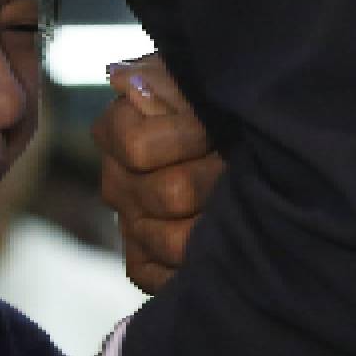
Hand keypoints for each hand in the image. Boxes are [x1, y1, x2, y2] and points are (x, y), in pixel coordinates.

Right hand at [94, 55, 222, 293]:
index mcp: (117, 129)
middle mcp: (115, 180)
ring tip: (238, 202)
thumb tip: (124, 80)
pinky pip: (153, 277)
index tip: (214, 127)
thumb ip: (165, 81)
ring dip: (214, 222)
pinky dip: (190, 268)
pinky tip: (220, 244)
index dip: (189, 136)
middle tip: (239, 166)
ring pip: (169, 240)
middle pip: (167, 194)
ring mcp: (128, 223)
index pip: (139, 146)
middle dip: (215, 180)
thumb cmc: (217, 102)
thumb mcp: (195, 79)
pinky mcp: (143, 259)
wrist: (237, 135)